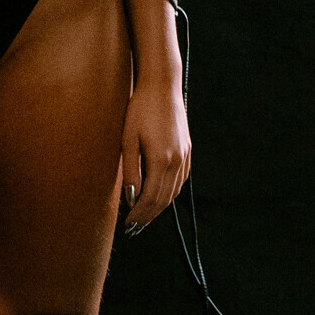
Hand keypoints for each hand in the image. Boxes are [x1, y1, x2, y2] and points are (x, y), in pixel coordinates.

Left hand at [119, 60, 189, 235]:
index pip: (150, 198)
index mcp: (161, 159)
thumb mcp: (128, 139)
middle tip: (134, 228)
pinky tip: (161, 196)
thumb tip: (131, 196)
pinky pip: (181, 179)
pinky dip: (170, 192)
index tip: (127, 224)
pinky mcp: (187, 150)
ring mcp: (185, 156)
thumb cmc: (139, 109)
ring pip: (174, 191)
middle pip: (163, 199)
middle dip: (148, 216)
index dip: (138, 214)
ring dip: (160, 207)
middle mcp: (177, 161)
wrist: (162, 86)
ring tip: (145, 216)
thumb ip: (131, 170)